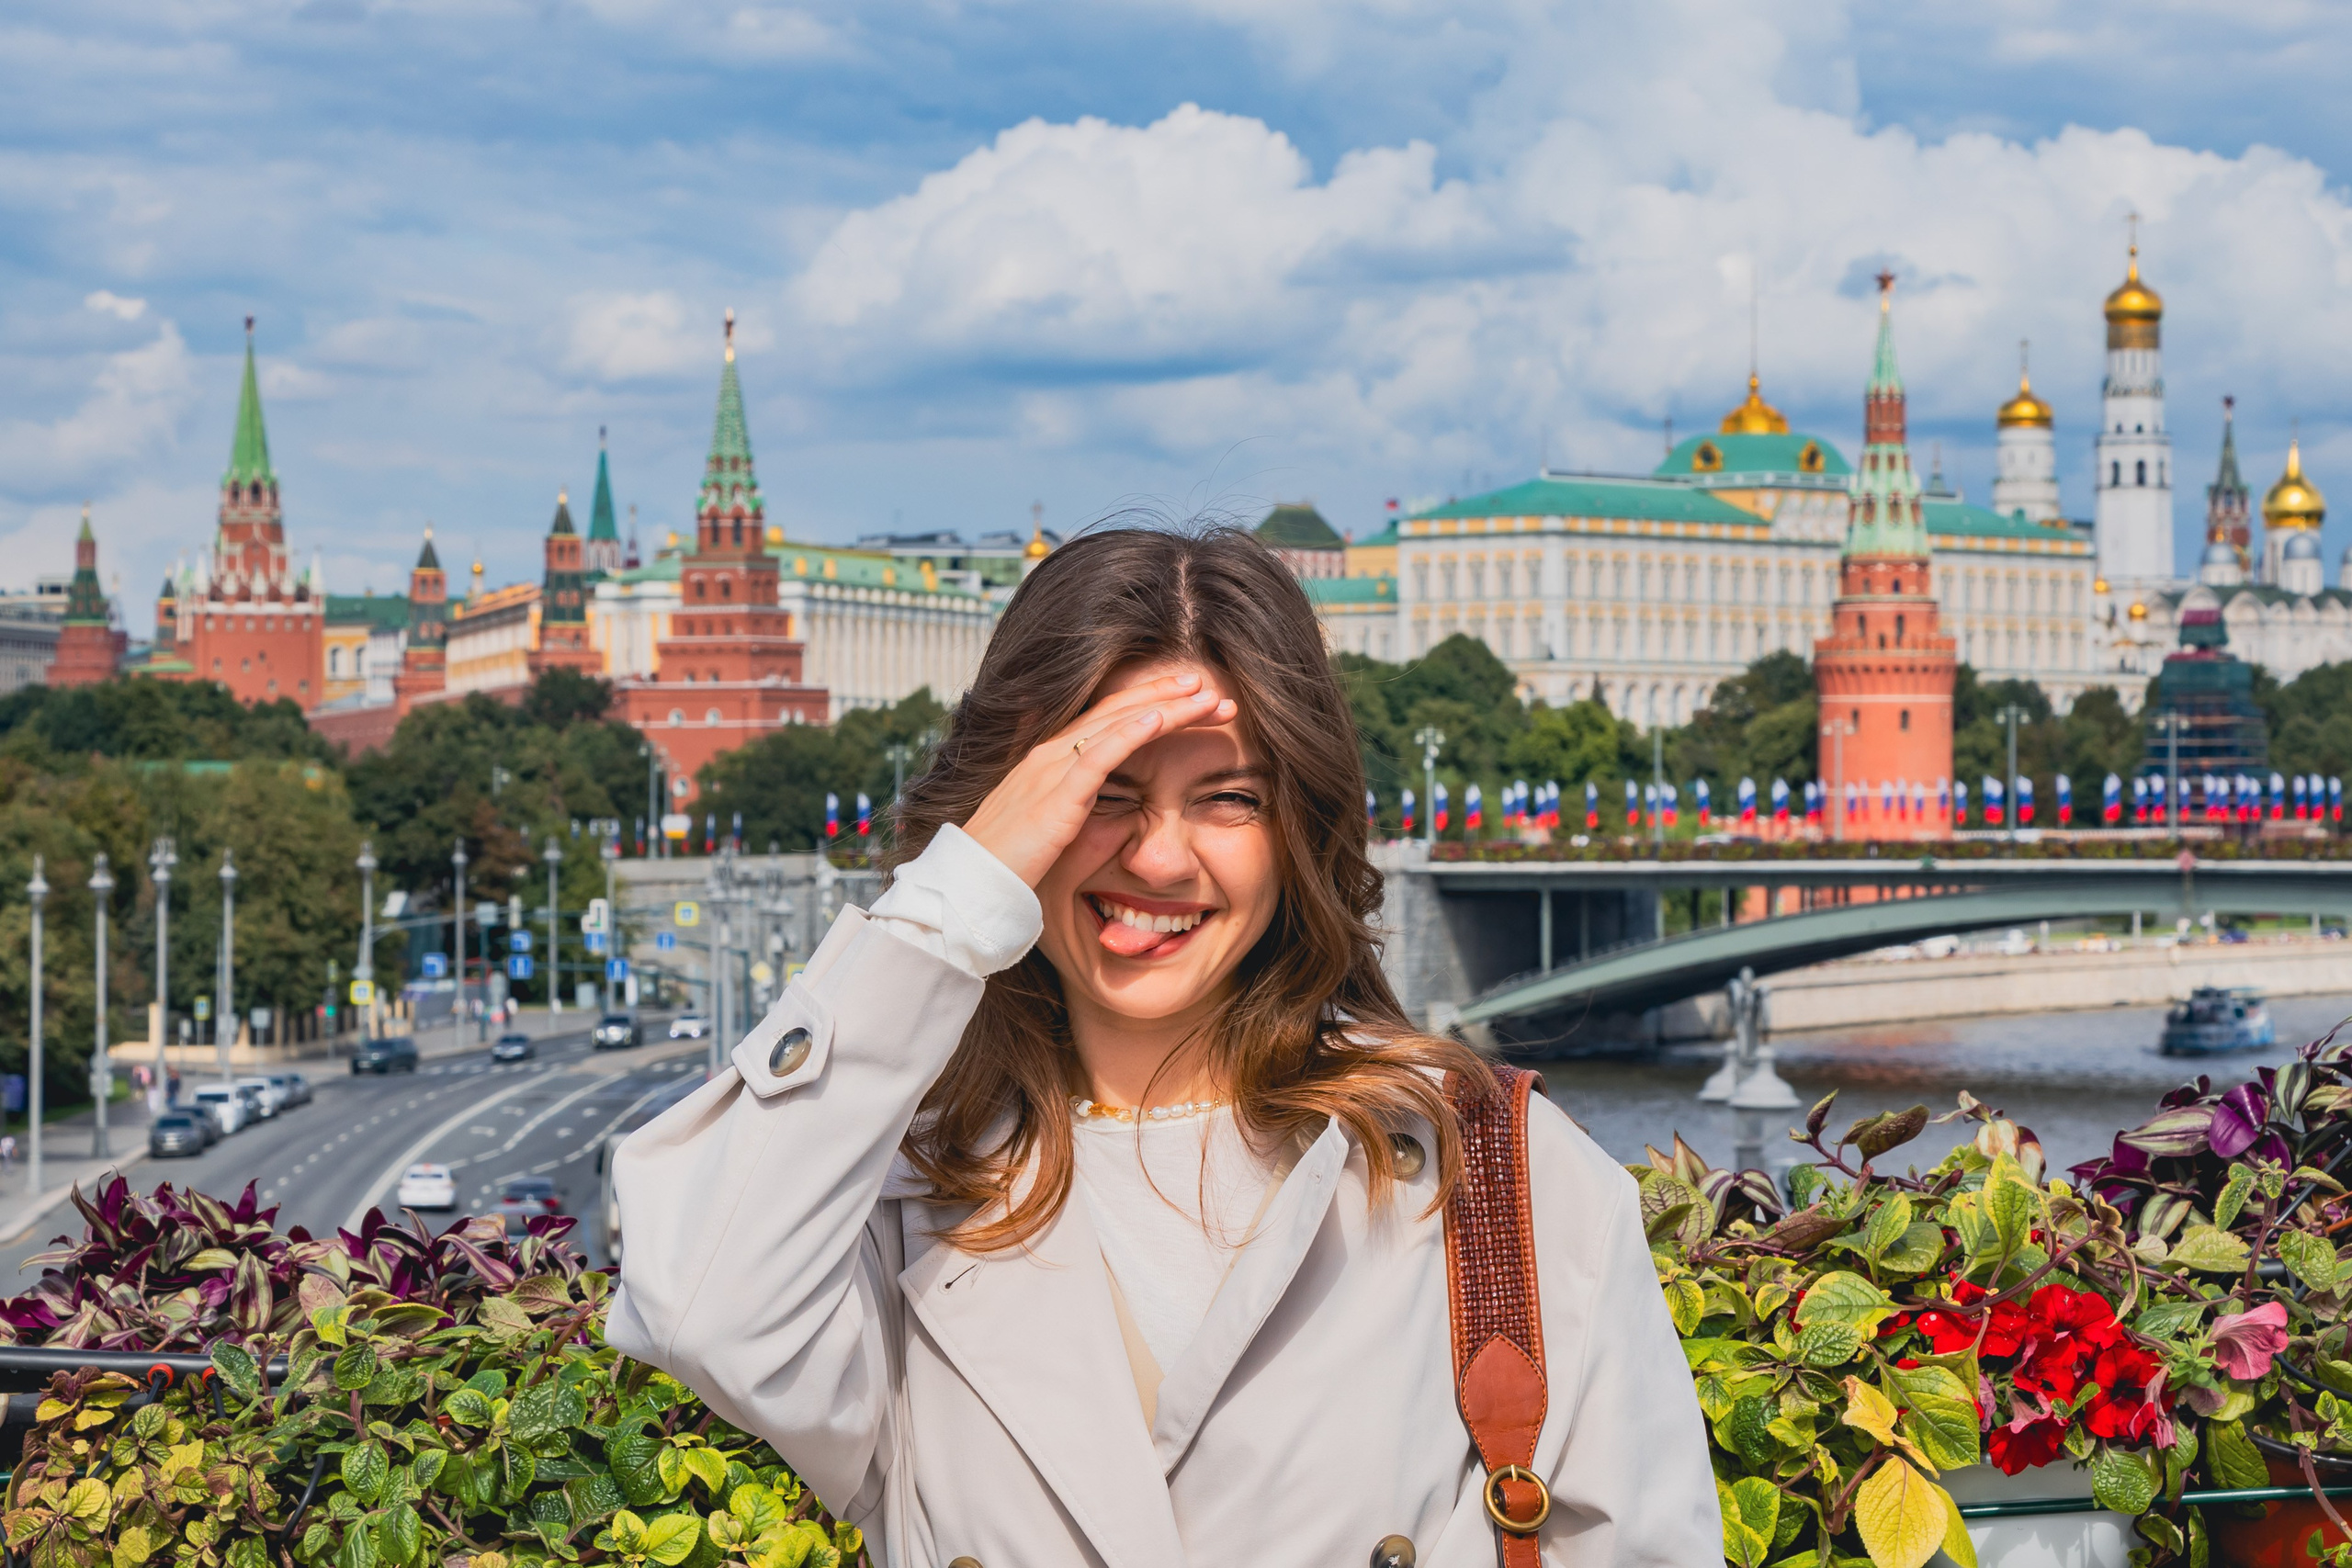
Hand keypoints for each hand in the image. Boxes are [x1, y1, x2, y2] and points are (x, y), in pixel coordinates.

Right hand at [961, 670, 1237, 887]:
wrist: (970, 888)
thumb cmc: (1009, 865)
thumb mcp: (1050, 828)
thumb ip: (1080, 810)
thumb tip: (1115, 809)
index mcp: (1049, 760)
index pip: (1108, 718)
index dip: (1150, 702)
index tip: (1189, 696)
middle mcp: (1050, 754)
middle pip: (1118, 710)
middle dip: (1167, 695)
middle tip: (1209, 685)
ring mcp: (1050, 770)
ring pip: (1116, 723)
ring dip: (1166, 706)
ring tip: (1205, 695)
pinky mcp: (1055, 795)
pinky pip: (1098, 755)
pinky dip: (1131, 732)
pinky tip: (1161, 718)